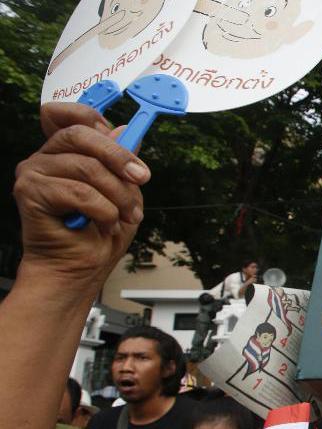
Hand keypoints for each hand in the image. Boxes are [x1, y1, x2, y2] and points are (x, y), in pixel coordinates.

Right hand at [14, 103, 149, 286]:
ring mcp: (33, 172)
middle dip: (119, 157)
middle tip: (142, 178)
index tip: (128, 139)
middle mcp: (45, 157)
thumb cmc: (98, 234)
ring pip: (86, 167)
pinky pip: (78, 192)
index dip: (97, 119)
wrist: (79, 269)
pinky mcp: (28, 192)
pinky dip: (102, 210)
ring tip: (127, 215)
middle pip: (81, 135)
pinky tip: (105, 224)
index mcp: (65, 151)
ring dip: (118, 194)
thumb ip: (122, 161)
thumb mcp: (124, 192)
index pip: (70, 115)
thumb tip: (126, 130)